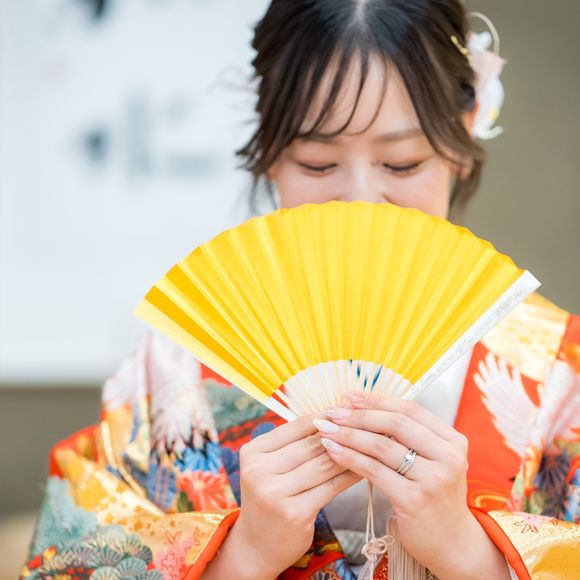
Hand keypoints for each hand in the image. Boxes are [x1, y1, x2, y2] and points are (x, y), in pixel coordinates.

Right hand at [204, 414, 359, 579]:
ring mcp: (274, 493)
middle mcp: (259, 470)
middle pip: (311, 444)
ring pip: (323, 464)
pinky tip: (364, 469)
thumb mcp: (271, 467)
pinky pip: (330, 487)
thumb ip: (294, 444)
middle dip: (342, 433)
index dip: (325, 416)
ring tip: (370, 444)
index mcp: (253, 452)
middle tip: (368, 425)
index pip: (297, 426)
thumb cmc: (270, 498)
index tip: (349, 410)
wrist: (255, 545)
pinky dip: (349, 475)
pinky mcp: (293, 513)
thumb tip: (334, 416)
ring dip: (350, 452)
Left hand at [312, 392, 509, 579]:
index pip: (410, 409)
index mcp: (453, 440)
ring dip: (348, 434)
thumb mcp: (432, 461)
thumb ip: (409, 437)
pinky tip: (332, 451)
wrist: (452, 544)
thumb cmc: (434, 497)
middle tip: (333, 411)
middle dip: (359, 415)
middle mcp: (448, 457)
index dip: (377, 400)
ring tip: (326, 429)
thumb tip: (363, 407)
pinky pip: (374, 471)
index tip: (350, 395)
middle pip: (395, 423)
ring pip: (381, 445)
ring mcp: (433, 479)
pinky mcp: (414, 499)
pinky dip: (350, 457)